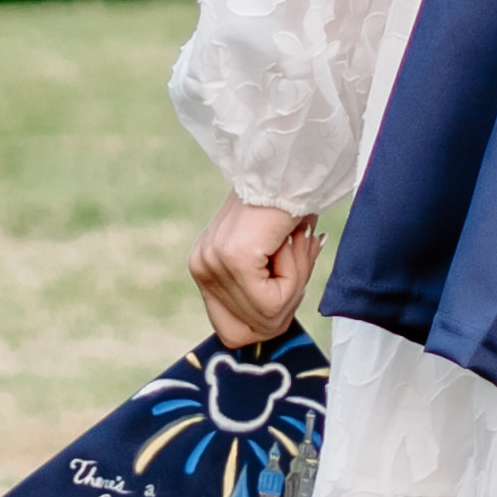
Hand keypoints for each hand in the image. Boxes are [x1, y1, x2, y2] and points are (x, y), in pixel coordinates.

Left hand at [192, 193, 320, 349]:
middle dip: (285, 306)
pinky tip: (290, 240)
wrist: (292, 164)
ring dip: (295, 284)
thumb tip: (276, 321)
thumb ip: (266, 290)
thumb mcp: (271, 256)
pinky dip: (295, 275)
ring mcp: (213, 264)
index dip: (266, 323)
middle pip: (249, 332)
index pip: (230, 332)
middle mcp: (200, 267)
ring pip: (267, 316)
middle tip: (296, 260)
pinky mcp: (234, 259)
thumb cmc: (288, 204)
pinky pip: (273, 300)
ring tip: (292, 244)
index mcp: (203, 266)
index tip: (287, 285)